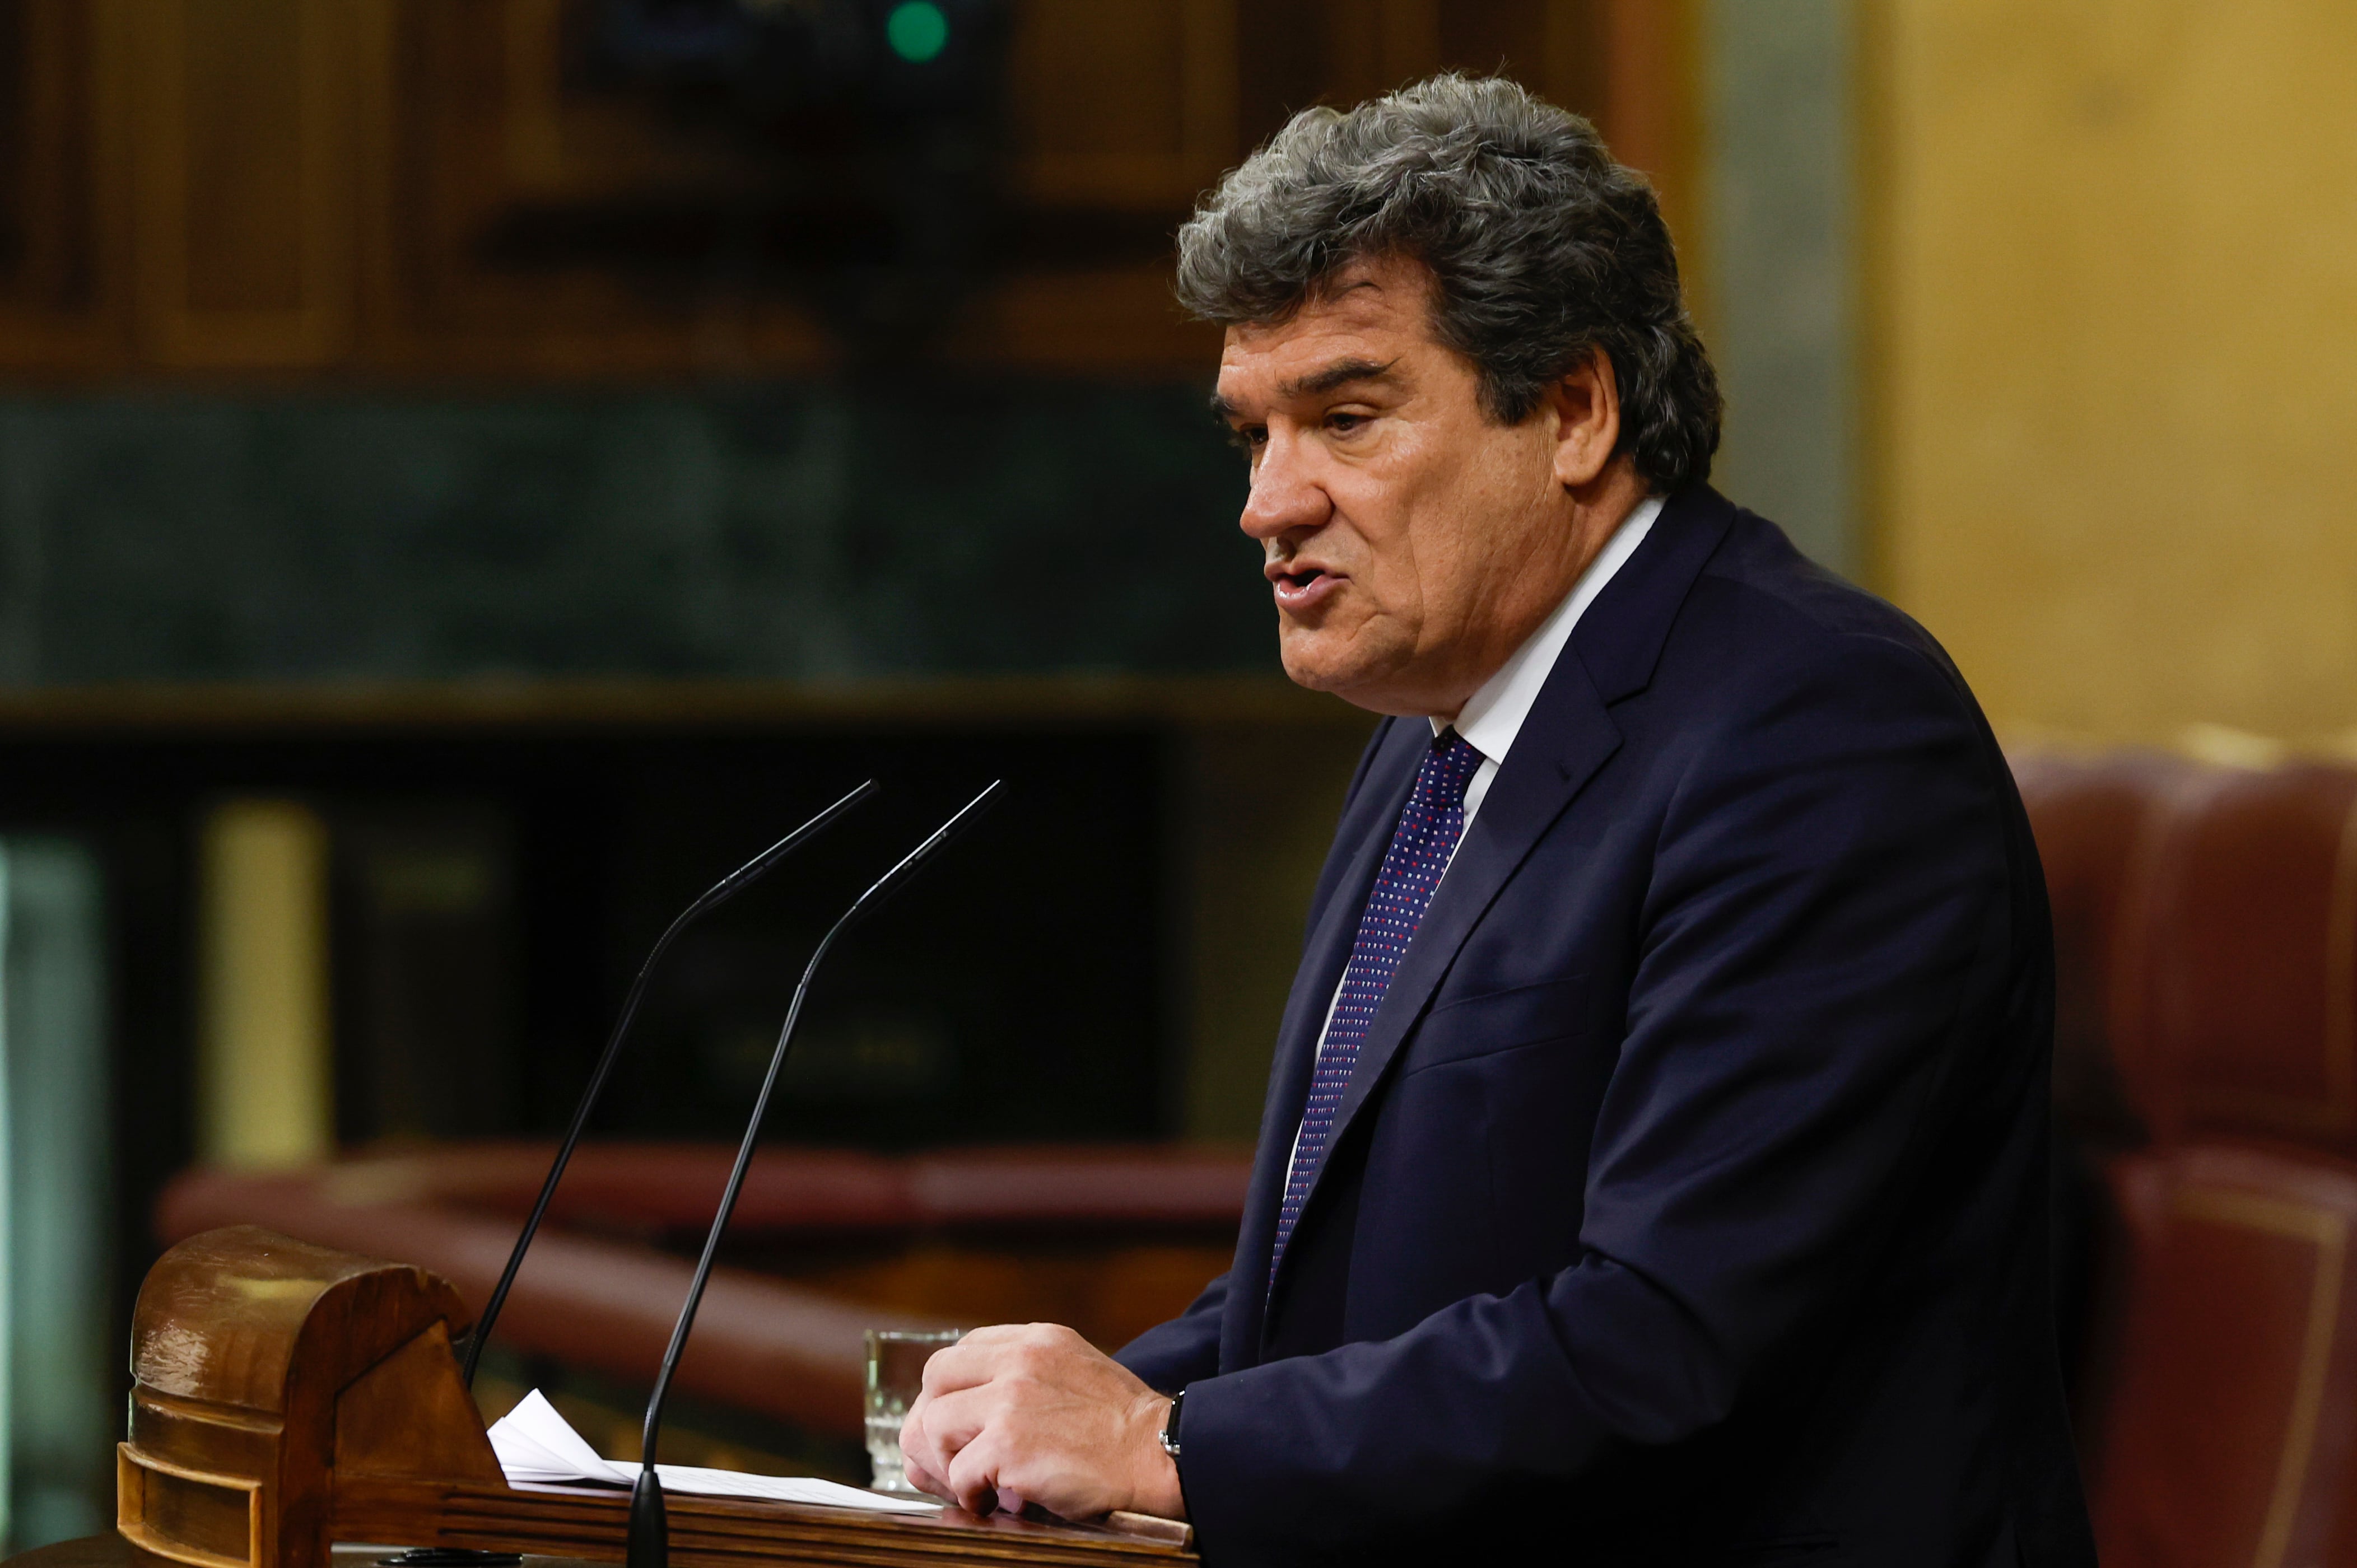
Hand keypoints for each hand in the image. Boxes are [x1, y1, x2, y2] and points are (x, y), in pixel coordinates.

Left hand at [898, 1323, 1185, 1521]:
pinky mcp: (1007, 1443)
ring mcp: (1010, 1400)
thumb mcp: (1077, 1372)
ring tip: (978, 1481)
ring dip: (950, 1460)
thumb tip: (972, 1409)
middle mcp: (1019, 1360)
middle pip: (937, 1377)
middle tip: (955, 1453)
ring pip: (935, 1424)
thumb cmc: (1124, 1427)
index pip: (965, 1349)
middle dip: (937, 1419)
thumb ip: (1028, 1377)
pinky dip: (971, 1493)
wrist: (1161, 1454)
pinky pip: (959, 1471)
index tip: (962, 1421)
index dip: (954, 1389)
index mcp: (1038, 1340)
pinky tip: (996, 1500)